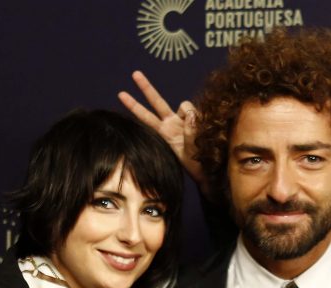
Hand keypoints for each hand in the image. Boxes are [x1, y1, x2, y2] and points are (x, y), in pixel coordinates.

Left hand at [118, 71, 204, 185]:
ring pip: (184, 105)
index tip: (120, 94)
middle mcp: (171, 124)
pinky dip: (200, 119)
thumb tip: (191, 114)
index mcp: (164, 134)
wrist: (209, 171)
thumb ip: (188, 132)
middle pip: (157, 102)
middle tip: (134, 73)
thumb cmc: (195, 165)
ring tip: (197, 136)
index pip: (146, 116)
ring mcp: (184, 120)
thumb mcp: (186, 153)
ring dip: (190, 116)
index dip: (134, 105)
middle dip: (146, 87)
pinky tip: (204, 130)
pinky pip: (197, 111)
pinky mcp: (197, 118)